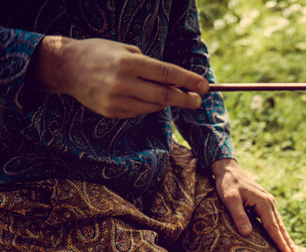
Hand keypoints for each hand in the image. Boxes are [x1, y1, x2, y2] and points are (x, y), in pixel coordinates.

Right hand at [28, 36, 208, 117]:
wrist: (66, 68)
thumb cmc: (100, 54)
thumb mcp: (126, 51)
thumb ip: (151, 66)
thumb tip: (176, 82)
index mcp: (129, 63)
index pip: (167, 74)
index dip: (189, 81)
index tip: (205, 86)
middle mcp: (124, 83)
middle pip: (165, 95)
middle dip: (186, 99)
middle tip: (198, 100)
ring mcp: (117, 100)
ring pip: (154, 106)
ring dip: (164, 101)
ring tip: (163, 92)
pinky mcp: (112, 112)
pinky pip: (139, 112)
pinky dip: (145, 105)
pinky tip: (137, 95)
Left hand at [211, 158, 300, 251]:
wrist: (228, 169)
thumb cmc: (228, 184)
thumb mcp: (230, 199)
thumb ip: (239, 216)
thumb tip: (247, 234)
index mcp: (263, 202)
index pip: (272, 226)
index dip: (279, 241)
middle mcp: (269, 203)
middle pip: (280, 227)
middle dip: (289, 242)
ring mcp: (268, 203)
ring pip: (279, 224)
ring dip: (286, 238)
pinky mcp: (265, 204)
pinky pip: (274, 220)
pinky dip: (280, 231)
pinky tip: (282, 238)